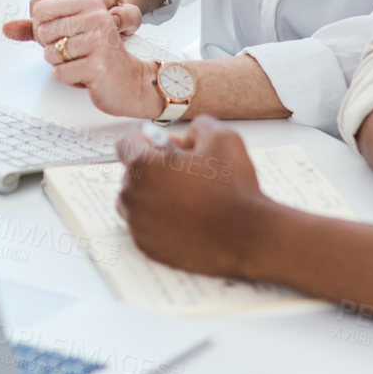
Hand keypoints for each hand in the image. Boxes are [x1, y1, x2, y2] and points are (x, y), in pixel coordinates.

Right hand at [3, 0, 137, 40]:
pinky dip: (48, 35)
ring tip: (78, 34)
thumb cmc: (112, 10)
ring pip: (55, 17)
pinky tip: (60, 36)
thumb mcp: (129, 16)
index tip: (108, 27)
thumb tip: (114, 19)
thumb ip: (129, 18)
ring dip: (65, 32)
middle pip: (75, 10)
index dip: (104, 23)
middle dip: (84, 28)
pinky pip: (39, 22)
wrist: (97, 3)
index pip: (100, 2)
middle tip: (92, 34)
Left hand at [23, 0, 161, 116]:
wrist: (131, 81)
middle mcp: (96, 17)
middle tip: (79, 52)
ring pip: (50, 55)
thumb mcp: (71, 33)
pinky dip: (70, 79)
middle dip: (54, 49)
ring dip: (64, 65)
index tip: (66, 35)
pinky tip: (88, 75)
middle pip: (43, 34)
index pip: (41, 11)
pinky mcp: (97, 66)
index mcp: (90, 3)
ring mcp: (98, 41)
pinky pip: (60, 74)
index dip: (45, 29)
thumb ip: (37, 28)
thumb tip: (5, 28)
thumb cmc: (99, 56)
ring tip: (85, 63)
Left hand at [116, 117, 273, 277]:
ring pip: (135, 202)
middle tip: (185, 172)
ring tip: (185, 196)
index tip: (166, 146)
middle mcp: (133, 197)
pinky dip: (159, 220)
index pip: (126, 144)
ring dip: (153, 195)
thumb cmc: (233, 189)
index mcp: (142, 167)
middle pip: (132, 173)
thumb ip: (198, 126)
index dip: (149, 140)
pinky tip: (185, 217)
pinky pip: (144, 227)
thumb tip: (187, 135)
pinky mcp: (148, 247)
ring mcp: (138, 225)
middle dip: (154, 168)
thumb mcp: (222, 137)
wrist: (246, 236)